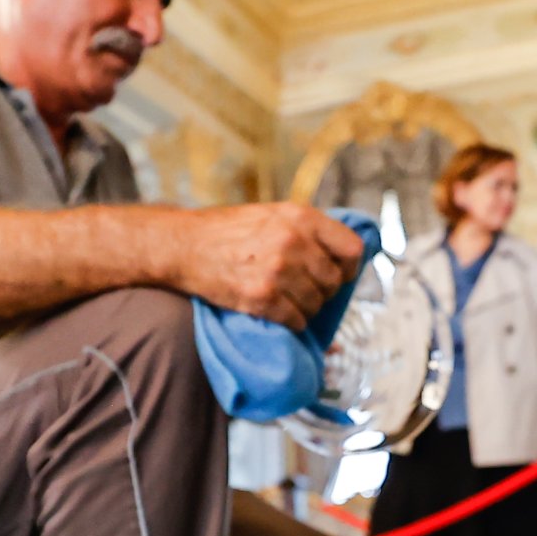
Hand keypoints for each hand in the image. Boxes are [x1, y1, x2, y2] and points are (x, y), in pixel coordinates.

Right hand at [171, 204, 362, 329]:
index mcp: (301, 217)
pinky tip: (280, 313)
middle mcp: (293, 242)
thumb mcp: (272, 214)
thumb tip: (343, 256)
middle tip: (307, 290)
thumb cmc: (228, 229)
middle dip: (324, 291)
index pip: (352, 249)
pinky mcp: (261, 297)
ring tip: (290, 300)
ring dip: (307, 308)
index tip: (341, 274)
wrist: (185, 245)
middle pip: (333, 281)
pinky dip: (292, 321)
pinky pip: (295, 320)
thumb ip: (306, 229)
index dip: (350, 267)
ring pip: (316, 303)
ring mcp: (277, 271)